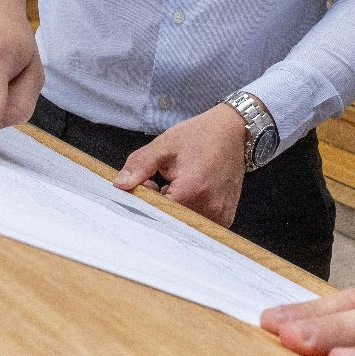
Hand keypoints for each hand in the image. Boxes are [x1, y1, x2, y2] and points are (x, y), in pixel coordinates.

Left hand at [115, 103, 247, 226]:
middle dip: (161, 204)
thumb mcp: (166, 144)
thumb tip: (120, 185)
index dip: (148, 199)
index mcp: (192, 190)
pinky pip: (198, 223)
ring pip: (183, 223)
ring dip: (176, 208)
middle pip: (170, 220)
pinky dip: (190, 211)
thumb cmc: (200, 136)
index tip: (149, 183)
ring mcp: (219, 216)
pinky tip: (194, 192)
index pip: (156, 211)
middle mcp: (209, 208)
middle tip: (164, 182)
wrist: (234, 132)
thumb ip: (140, 165)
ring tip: (181, 184)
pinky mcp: (225, 219)